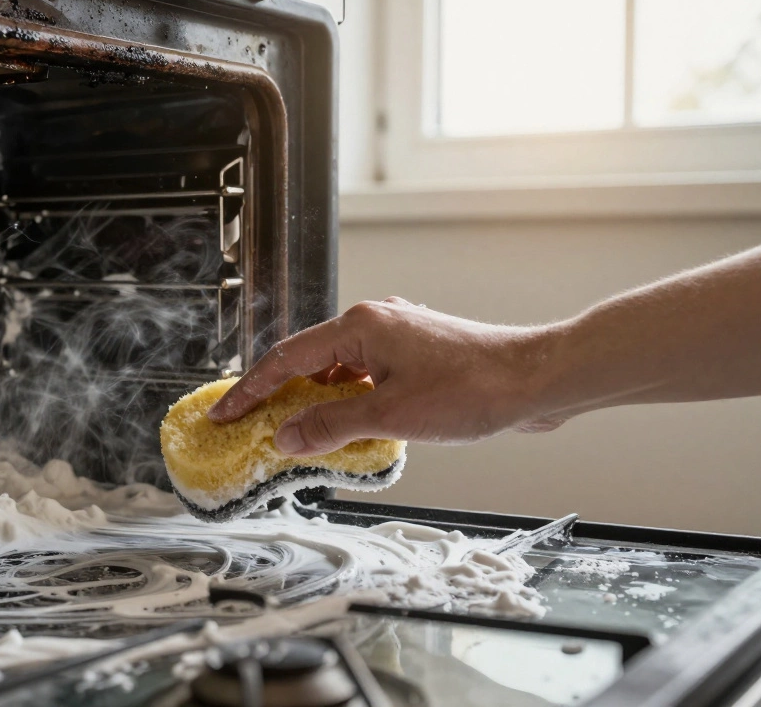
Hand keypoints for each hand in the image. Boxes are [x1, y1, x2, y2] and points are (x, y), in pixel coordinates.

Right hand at [207, 297, 558, 454]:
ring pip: (338, 371)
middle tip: (248, 428)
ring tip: (294, 438)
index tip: (223, 413)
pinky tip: (346, 431)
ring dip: (316, 404)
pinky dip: (347, 403)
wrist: (537, 380)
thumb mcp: (391, 415)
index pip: (287, 358)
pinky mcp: (416, 356)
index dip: (250, 389)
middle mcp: (375, 323)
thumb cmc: (474, 387)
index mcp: (360, 326)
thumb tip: (286, 437)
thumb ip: (331, 427)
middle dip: (278, 397)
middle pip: (309, 361)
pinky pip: (365, 378)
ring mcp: (398, 338)